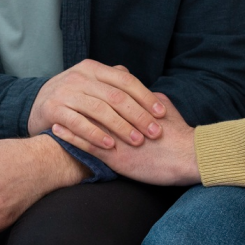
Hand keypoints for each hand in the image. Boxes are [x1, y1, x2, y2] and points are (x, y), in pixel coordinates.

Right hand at [28, 59, 165, 146]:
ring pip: (100, 110)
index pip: (126, 81)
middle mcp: (79, 77)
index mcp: (93, 68)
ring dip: (121, 127)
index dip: (145, 97)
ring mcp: (65, 92)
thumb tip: (144, 88)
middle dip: (139, 115)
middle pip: (116, 96)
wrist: (35, 105)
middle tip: (155, 132)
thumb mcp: (92, 84)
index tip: (161, 114)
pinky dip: (96, 135)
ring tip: (137, 141)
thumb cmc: (73, 97)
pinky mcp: (54, 109)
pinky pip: (79, 124)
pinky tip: (111, 146)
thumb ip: (115, 83)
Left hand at [52, 94, 200, 185]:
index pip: (109, 95)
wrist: (190, 157)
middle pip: (94, 107)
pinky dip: (72, 137)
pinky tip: (59, 131)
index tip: (79, 88)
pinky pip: (89, 144)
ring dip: (70, 118)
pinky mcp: (117, 156)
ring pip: (88, 123)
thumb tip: (146, 93)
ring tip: (54, 113)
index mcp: (135, 106)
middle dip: (76, 104)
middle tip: (60, 99)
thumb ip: (151, 99)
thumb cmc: (180, 136)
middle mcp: (124, 118)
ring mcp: (119, 137)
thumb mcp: (164, 109)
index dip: (93, 92)